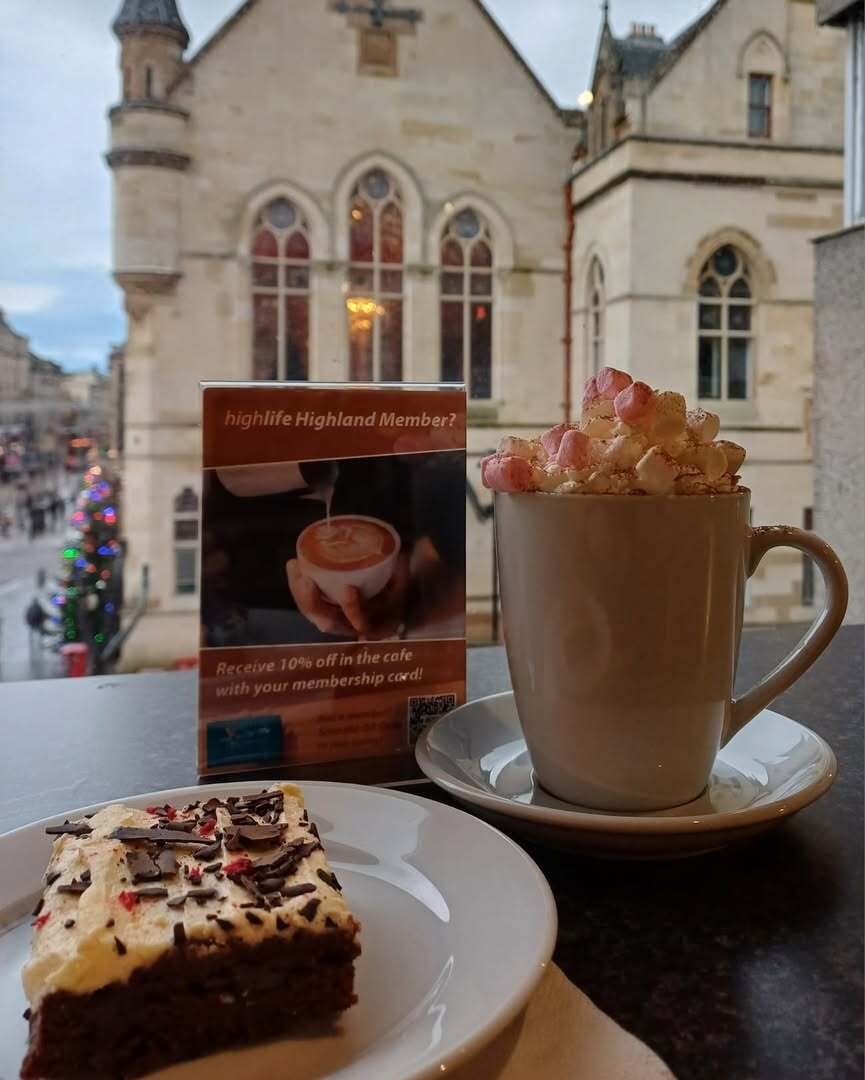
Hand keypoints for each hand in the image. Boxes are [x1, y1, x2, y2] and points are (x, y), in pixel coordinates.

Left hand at [286, 554, 409, 639]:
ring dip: (301, 594)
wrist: (409, 593)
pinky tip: (294, 565)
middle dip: (314, 603)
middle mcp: (358, 627)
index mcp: (381, 623)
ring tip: (295, 568)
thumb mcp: (418, 576)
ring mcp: (341, 619)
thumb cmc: (412, 585)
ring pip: (316, 614)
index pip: (364, 623)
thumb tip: (426, 545)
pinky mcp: (329, 607)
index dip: (354, 610)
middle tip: (306, 580)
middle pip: (330, 622)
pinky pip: (311, 603)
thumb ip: (418, 565)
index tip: (349, 589)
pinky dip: (300, 587)